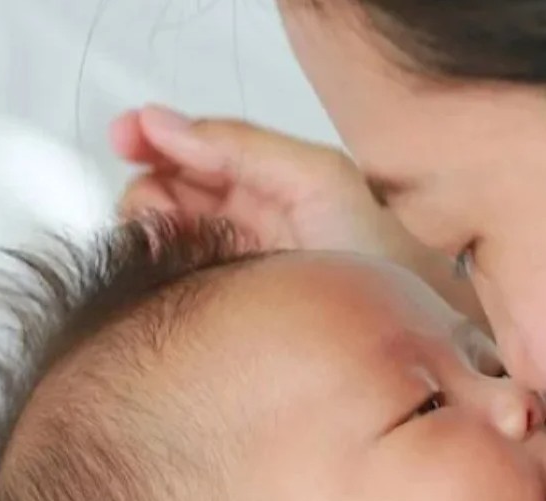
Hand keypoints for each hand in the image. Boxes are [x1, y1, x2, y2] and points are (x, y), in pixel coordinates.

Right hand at [110, 105, 481, 319]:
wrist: (417, 331)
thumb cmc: (384, 257)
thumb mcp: (317, 178)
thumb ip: (242, 145)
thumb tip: (163, 124)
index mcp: (268, 182)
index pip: (192, 152)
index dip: (155, 140)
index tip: (128, 140)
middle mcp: (249, 221)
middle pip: (169, 194)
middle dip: (149, 192)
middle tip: (153, 210)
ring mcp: (238, 268)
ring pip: (168, 242)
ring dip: (153, 236)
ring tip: (170, 245)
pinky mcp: (233, 313)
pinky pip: (180, 287)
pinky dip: (167, 277)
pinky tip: (177, 279)